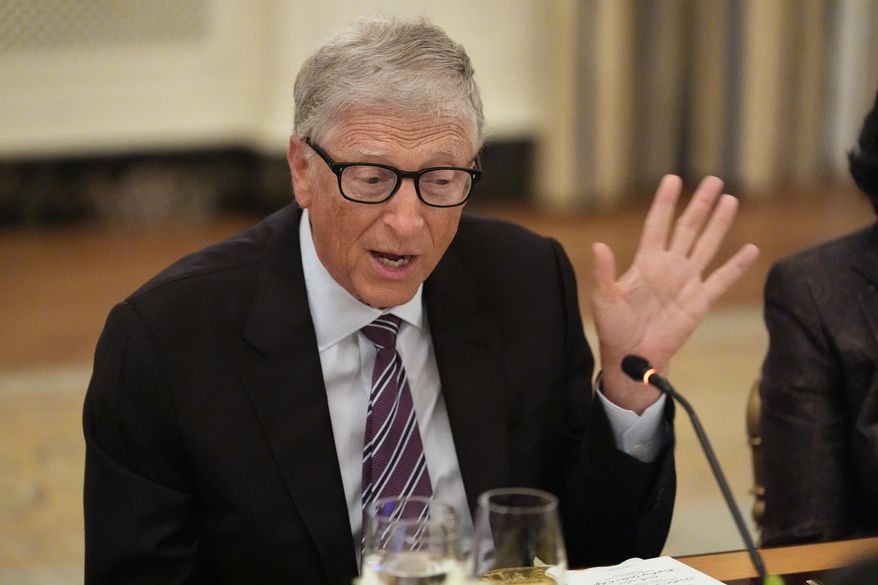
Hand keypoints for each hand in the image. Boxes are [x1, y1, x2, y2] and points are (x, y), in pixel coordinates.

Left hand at [590, 175, 758, 412]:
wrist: (633, 357)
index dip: (665, 202)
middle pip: (688, 228)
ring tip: (730, 200)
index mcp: (646, 263)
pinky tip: (750, 249)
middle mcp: (669, 267)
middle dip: (700, 204)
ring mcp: (686, 282)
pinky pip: (721, 280)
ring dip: (719, 224)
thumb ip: (602, 272)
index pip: (658, 224)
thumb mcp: (603, 299)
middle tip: (714, 180)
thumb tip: (598, 246)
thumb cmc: (614, 327)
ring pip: (706, 246)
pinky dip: (736, 266)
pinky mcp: (699, 302)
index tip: (673, 178)